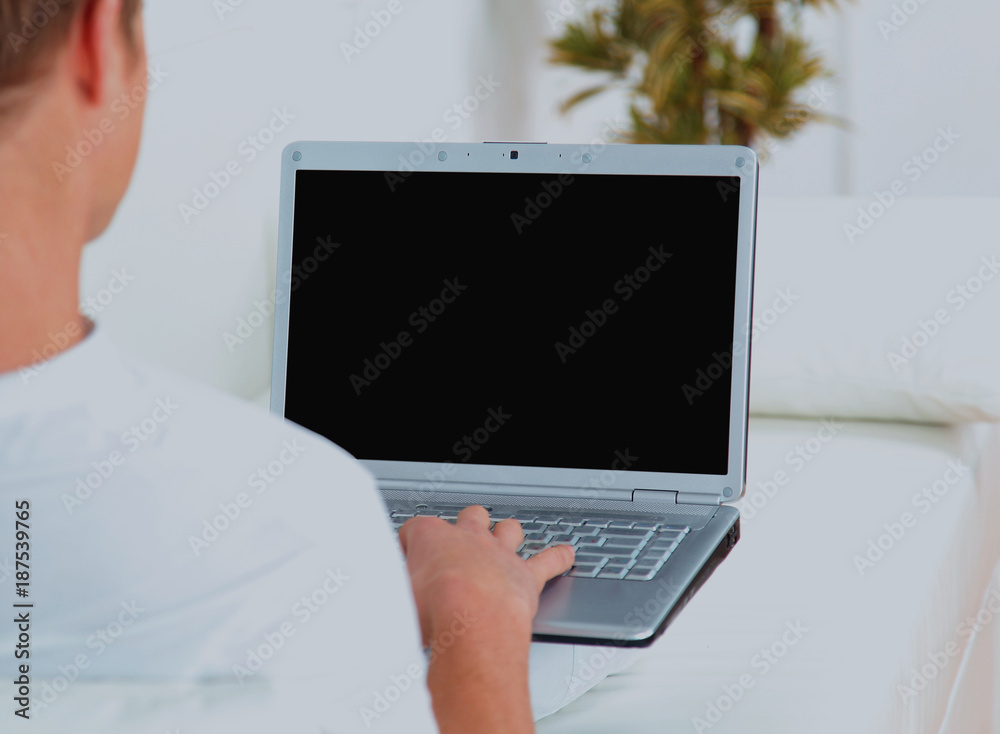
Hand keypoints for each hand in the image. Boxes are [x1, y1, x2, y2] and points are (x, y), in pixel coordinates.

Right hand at [398, 506, 574, 733]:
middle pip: (469, 516)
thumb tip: (363, 612)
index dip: (411, 543)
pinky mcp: (526, 576)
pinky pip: (548, 560)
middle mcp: (468, 538)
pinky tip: (567, 554)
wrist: (472, 623)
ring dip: (508, 534)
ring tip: (507, 538)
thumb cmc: (430, 611)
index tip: (407, 557)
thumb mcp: (389, 601)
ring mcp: (500, 554)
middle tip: (460, 542)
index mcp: (431, 537)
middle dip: (467, 525)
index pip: (416, 528)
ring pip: (508, 528)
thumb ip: (380, 599)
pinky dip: (558, 557)